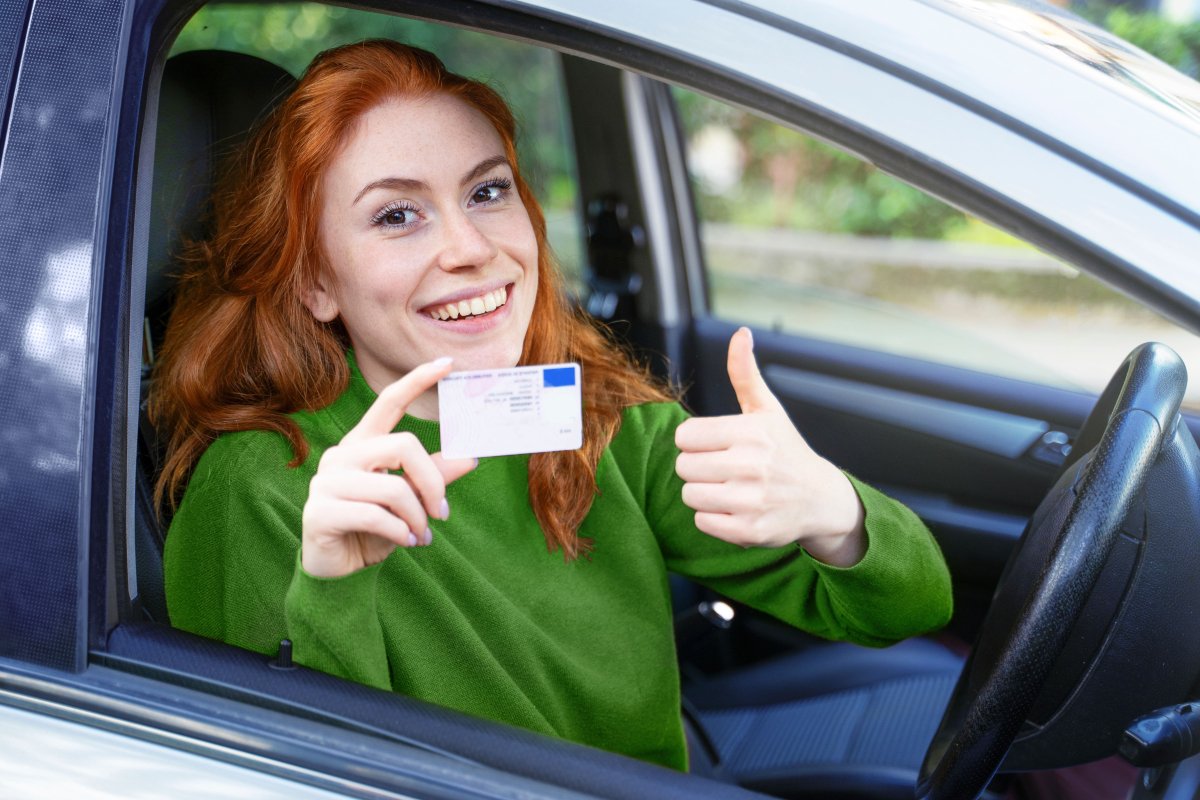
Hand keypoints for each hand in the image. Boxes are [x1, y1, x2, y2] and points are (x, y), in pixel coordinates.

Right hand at [301, 357, 477, 577]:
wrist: (341, 571)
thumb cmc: (375, 529)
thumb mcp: (410, 500)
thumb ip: (434, 476)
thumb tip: (472, 456)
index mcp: (362, 444)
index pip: (389, 402)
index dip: (417, 380)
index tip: (448, 364)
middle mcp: (341, 455)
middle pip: (402, 445)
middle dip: (432, 482)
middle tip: (442, 512)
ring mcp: (326, 481)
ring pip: (392, 487)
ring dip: (417, 517)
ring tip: (421, 536)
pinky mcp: (319, 512)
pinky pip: (374, 515)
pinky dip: (400, 532)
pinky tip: (405, 542)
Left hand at [674, 328, 865, 565]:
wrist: (821, 499)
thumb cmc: (786, 451)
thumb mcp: (767, 410)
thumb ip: (745, 373)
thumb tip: (740, 333)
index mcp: (750, 432)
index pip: (685, 436)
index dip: (696, 442)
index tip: (714, 446)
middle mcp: (751, 465)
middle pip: (684, 466)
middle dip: (698, 468)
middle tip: (722, 469)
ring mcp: (751, 500)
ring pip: (689, 495)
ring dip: (702, 494)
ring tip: (726, 489)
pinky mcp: (749, 530)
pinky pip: (702, 522)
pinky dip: (712, 518)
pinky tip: (733, 509)